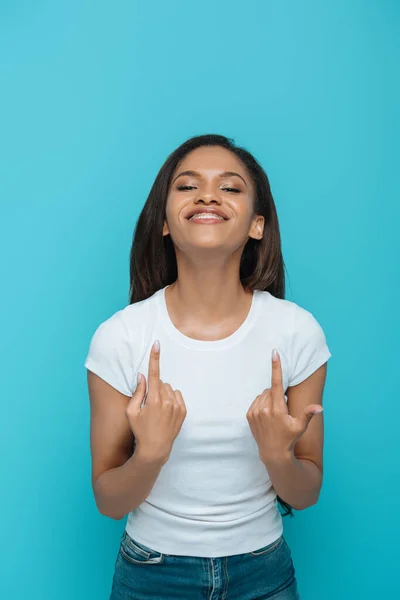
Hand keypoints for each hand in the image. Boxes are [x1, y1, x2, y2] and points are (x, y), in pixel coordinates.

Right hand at [125, 340, 186, 463]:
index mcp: (153, 400)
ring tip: (157, 410)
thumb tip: (142, 376)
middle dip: (154, 388)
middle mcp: (167, 401)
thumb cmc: (139, 430)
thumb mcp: (131, 412)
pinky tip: (165, 412)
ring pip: (169, 389)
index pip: (154, 373)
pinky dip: (171, 399)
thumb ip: (137, 392)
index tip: (157, 344)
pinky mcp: (183, 411)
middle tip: (148, 404)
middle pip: (160, 382)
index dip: (154, 358)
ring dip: (162, 394)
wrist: (155, 449)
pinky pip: (177, 396)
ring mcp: (177, 406)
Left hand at [246, 349, 322, 463]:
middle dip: (278, 395)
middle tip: (283, 410)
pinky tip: (267, 416)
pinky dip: (262, 404)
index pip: (277, 382)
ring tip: (275, 415)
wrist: (273, 452)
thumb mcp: (300, 427)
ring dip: (270, 399)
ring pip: (263, 395)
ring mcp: (255, 411)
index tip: (274, 353)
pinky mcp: (249, 415)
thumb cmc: (289, 438)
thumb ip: (308, 414)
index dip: (276, 366)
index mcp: (277, 408)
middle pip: (271, 390)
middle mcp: (264, 408)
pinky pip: (256, 401)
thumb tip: (319, 407)